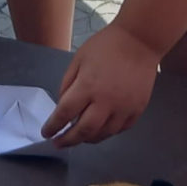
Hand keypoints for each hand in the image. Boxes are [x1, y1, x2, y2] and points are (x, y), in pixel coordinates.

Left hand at [45, 26, 159, 146]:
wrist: (140, 41)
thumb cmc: (106, 46)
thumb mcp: (78, 59)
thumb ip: (68, 84)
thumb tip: (63, 106)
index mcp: (87, 86)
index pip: (65, 113)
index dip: (53, 126)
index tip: (46, 133)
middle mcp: (106, 102)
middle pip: (84, 131)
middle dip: (68, 140)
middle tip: (59, 143)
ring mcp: (124, 108)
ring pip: (103, 135)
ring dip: (88, 139)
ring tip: (79, 137)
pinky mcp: (137, 110)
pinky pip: (120, 130)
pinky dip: (107, 133)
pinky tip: (100, 130)